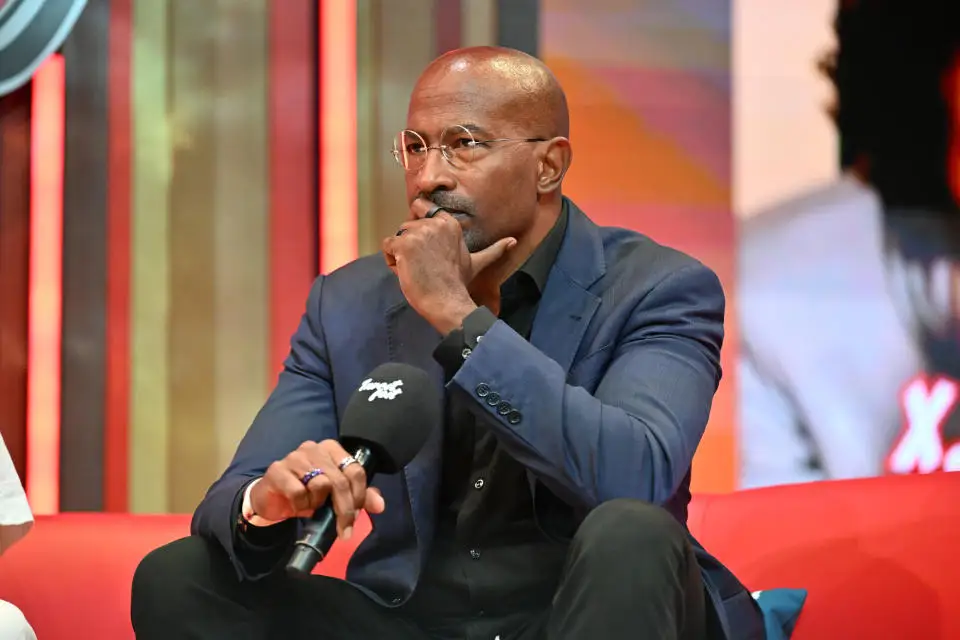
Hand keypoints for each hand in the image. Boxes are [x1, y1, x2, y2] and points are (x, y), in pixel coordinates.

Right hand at [250, 439, 384, 539]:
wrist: (271, 499)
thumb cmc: (306, 493)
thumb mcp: (334, 496)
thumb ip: (358, 497)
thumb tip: (380, 506)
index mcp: (331, 449)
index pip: (355, 470)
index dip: (360, 495)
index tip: (357, 516)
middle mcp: (314, 448)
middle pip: (340, 481)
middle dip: (345, 510)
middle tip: (344, 530)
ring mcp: (294, 457)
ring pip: (320, 484)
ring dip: (318, 504)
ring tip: (311, 507)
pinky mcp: (277, 470)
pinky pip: (298, 492)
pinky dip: (301, 505)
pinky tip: (296, 506)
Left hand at [382, 201, 515, 332]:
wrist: (447, 301)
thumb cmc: (458, 284)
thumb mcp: (477, 262)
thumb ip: (494, 250)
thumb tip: (513, 242)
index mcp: (449, 224)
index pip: (422, 208)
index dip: (418, 227)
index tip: (424, 245)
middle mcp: (434, 224)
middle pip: (407, 227)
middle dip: (410, 247)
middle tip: (425, 266)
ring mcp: (418, 233)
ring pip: (396, 237)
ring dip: (399, 255)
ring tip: (417, 270)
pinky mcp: (403, 244)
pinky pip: (386, 247)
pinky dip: (390, 261)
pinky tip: (405, 272)